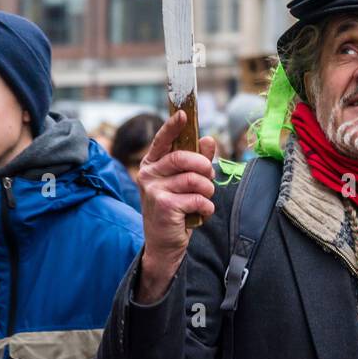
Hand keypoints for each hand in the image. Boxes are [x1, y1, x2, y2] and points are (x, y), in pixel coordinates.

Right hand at [135, 110, 217, 303]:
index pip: (162, 141)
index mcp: (152, 164)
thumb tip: (208, 139)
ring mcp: (154, 190)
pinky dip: (206, 207)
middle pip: (183, 158)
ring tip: (203, 199)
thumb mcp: (185, 182)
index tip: (183, 114)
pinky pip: (197, 198)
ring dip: (207, 190)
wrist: (164, 244)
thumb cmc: (175, 209)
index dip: (173, 127)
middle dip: (204, 166)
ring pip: (195, 179)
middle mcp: (148, 174)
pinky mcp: (163, 206)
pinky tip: (199, 214)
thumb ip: (197, 160)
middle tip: (210, 176)